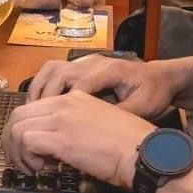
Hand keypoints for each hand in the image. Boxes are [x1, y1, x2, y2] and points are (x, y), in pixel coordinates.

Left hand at [4, 91, 153, 187]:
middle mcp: (63, 103)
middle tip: (20, 159)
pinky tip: (40, 168)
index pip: (34, 107)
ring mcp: (61, 119)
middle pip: (19, 115)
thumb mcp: (98, 125)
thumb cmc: (131, 145)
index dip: (26, 128)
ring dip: (18, 150)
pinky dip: (26, 156)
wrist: (145, 152)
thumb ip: (74, 127)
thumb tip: (54, 145)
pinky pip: (26, 142)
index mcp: (74, 98)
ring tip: (30, 167)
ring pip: (18, 127)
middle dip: (12, 139)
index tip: (31, 148)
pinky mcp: (61, 138)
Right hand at [25, 55, 179, 118]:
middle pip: (58, 72)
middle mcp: (93, 62)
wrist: (160, 77)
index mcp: (110, 70)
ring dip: (39, 88)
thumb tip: (100, 130)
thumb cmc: (153, 92)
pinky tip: (41, 104)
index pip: (80, 84)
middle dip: (45, 96)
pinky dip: (43, 86)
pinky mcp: (81, 66)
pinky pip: (54, 72)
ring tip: (32, 110)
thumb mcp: (145, 107)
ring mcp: (85, 62)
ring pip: (51, 69)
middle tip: (36, 118)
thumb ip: (123, 115)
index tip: (55, 123)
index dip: (65, 103)